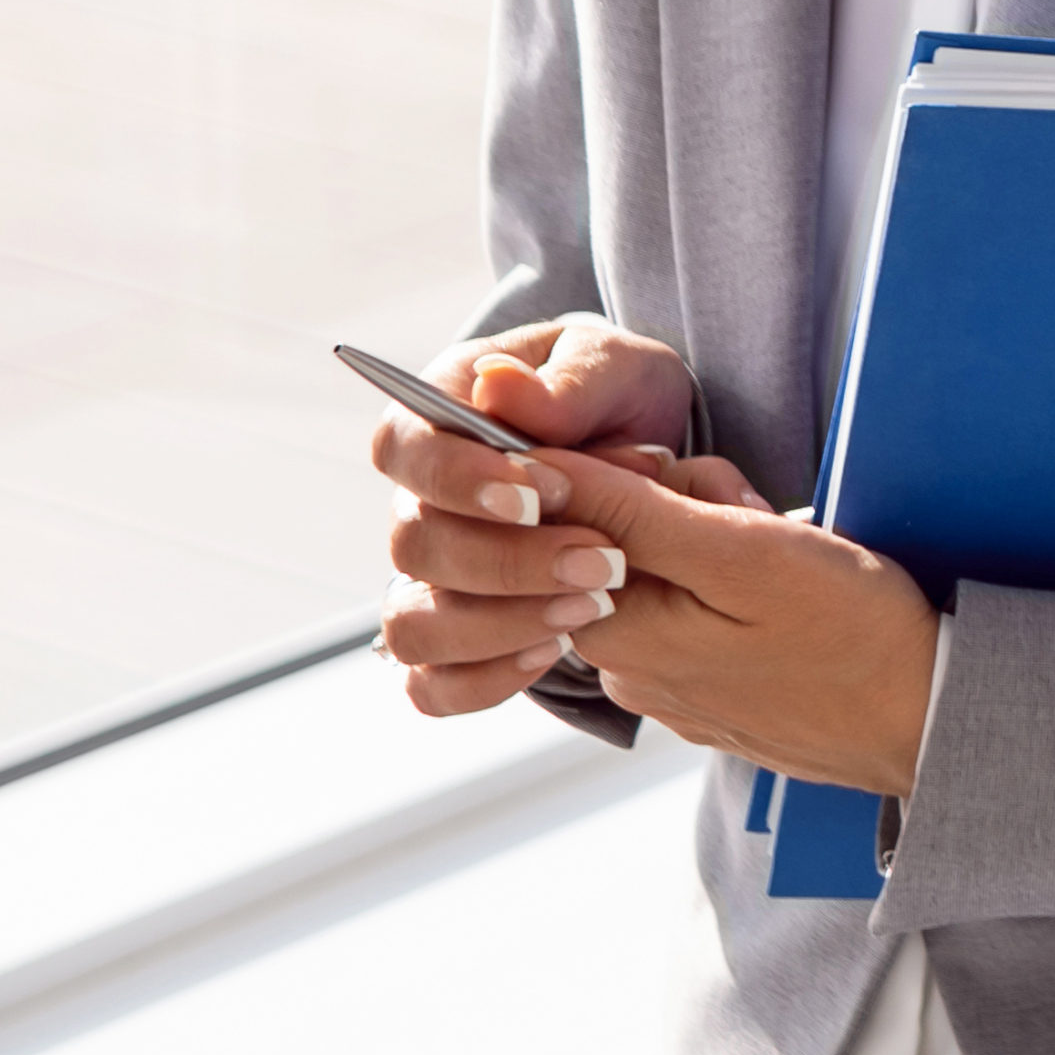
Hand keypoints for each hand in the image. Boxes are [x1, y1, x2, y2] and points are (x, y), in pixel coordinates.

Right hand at [364, 321, 730, 714]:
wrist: (652, 468)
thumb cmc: (620, 400)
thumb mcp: (616, 369)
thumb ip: (566, 380)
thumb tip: (497, 387)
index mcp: (436, 418)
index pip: (402, 449)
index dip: (456, 478)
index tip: (538, 495)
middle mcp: (419, 503)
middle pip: (413, 546)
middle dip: (508, 561)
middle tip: (603, 560)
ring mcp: (430, 578)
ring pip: (413, 624)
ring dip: (499, 625)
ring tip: (592, 606)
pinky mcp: (454, 639)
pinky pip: (432, 684)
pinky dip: (485, 680)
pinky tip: (555, 653)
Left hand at [567, 453, 952, 800]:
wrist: (924, 718)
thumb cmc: (848, 632)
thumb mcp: (740, 550)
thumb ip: (626, 511)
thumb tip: (529, 474)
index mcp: (613, 631)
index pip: (572, 509)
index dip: (643, 472)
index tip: (708, 491)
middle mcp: (621, 667)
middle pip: (616, 535)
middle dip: (686, 503)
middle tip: (758, 518)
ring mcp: (662, 683)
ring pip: (660, 565)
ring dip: (716, 537)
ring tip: (782, 555)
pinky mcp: (702, 689)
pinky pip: (692, 606)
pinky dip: (733, 582)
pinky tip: (782, 593)